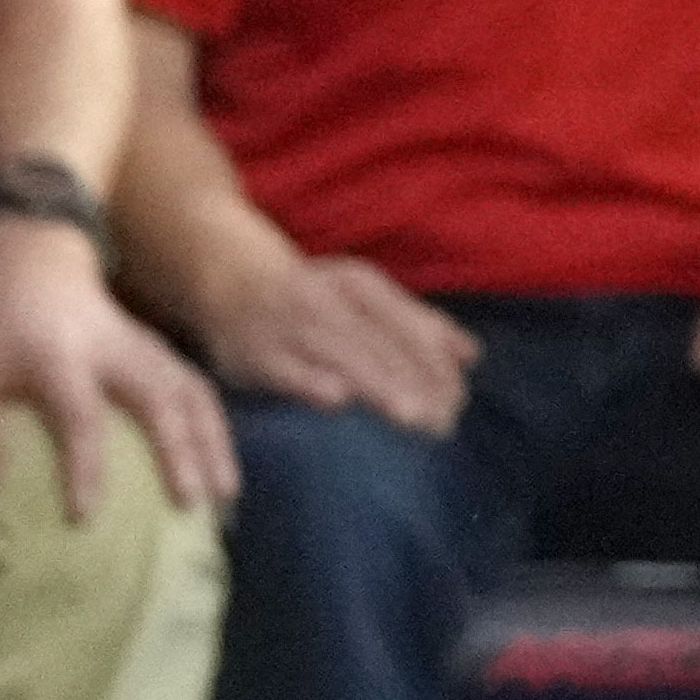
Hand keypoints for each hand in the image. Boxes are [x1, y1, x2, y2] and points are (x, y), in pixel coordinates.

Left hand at [0, 224, 233, 527]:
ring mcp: (150, 349)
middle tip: (191, 503)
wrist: (39, 272)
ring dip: (214, 444)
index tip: (84, 515)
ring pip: (194, 395)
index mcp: (61, 357)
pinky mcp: (167, 352)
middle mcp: (116, 351)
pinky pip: (203, 392)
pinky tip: (225, 471)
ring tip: (225, 496)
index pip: (79, 415)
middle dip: (180, 451)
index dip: (83, 466)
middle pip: (160, 399)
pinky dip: (220, 432)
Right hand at [214, 247, 481, 429]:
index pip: (408, 328)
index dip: (436, 366)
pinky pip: (284, 370)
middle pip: (380, 346)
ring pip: (341, 356)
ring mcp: (290, 328)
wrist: (228, 277)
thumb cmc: (310, 296)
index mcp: (361, 287)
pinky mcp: (255, 356)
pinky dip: (310, 382)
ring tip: (410, 416)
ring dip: (378, 385)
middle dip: (414, 384)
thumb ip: (418, 324)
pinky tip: (337, 400)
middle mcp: (329, 303)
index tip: (459, 403)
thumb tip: (471, 356)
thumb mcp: (366, 297)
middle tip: (443, 422)